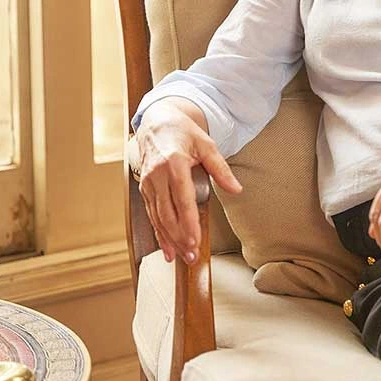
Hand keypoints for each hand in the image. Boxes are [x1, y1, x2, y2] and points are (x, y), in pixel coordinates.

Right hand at [137, 100, 242, 265]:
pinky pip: (151, 214)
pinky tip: (167, 249)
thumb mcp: (206, 145)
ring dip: (169, 240)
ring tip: (182, 257)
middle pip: (167, 213)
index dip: (188, 222)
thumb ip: (220, 169)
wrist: (157, 122)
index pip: (182, 198)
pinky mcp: (144, 188)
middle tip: (192, 256)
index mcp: (173, 163)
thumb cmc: (183, 133)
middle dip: (179, 237)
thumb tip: (236, 189)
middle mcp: (157, 175)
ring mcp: (148, 183)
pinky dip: (159, 233)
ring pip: (157, 217)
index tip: (195, 240)